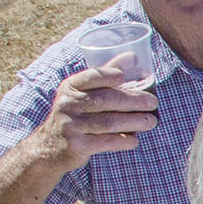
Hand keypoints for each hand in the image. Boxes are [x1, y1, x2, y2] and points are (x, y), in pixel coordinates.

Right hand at [27, 66, 157, 170]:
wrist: (49, 147)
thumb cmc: (76, 115)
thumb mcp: (82, 93)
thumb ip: (106, 75)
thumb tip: (133, 56)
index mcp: (70, 87)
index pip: (91, 77)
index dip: (109, 75)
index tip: (125, 77)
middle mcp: (68, 104)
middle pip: (106, 100)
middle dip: (133, 101)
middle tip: (153, 103)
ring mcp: (71, 125)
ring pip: (108, 122)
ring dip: (135, 122)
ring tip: (151, 122)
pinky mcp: (76, 145)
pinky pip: (106, 142)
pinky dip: (123, 140)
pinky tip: (135, 140)